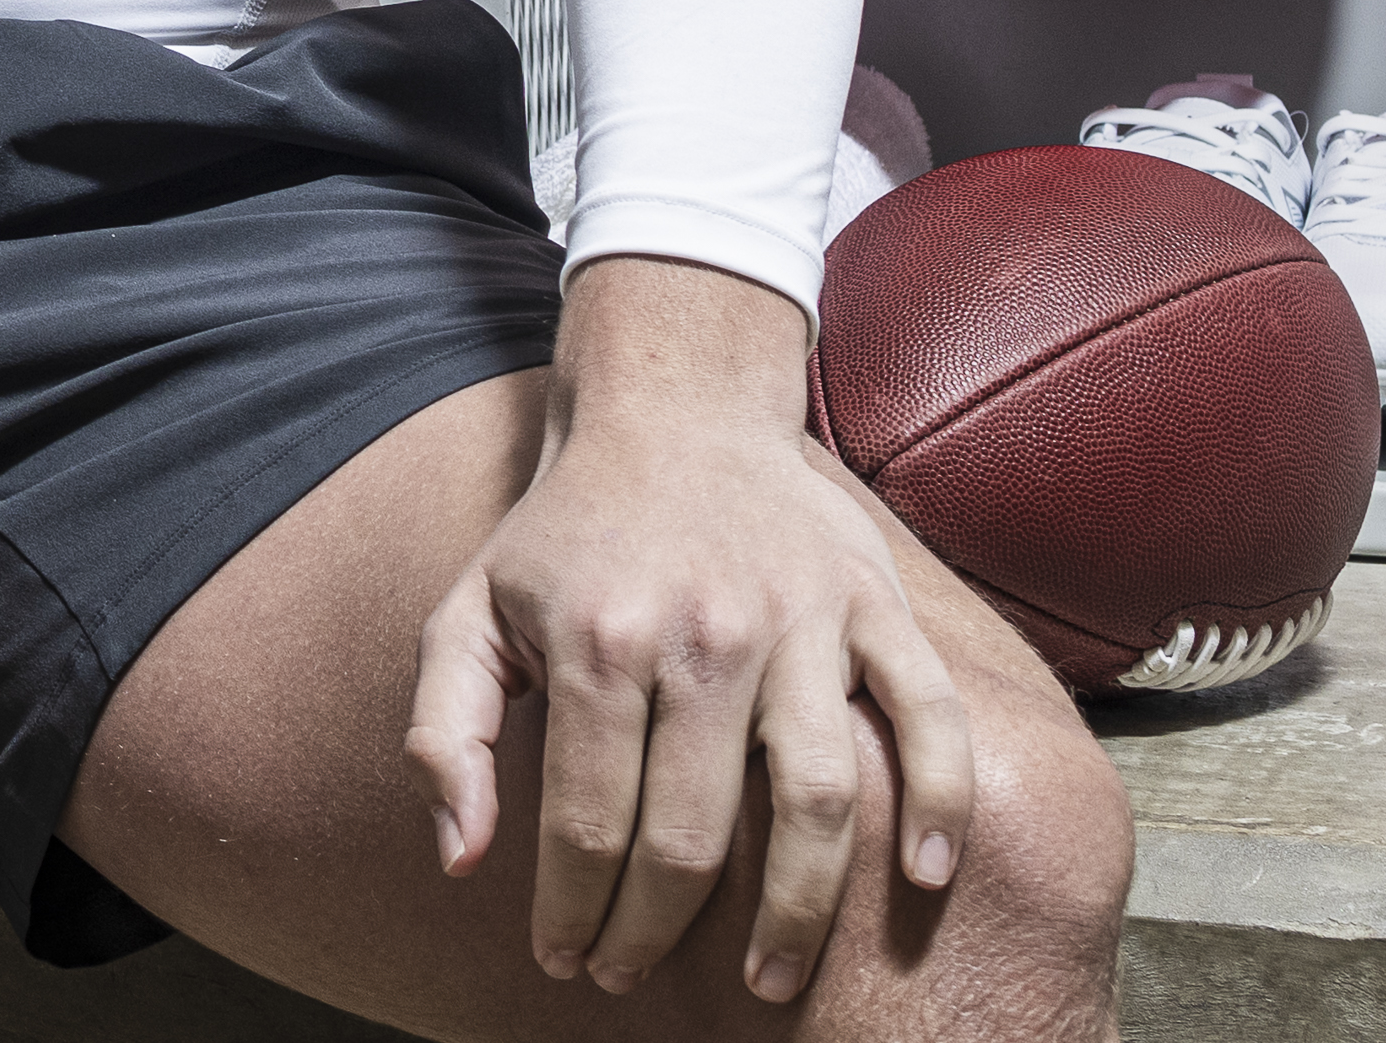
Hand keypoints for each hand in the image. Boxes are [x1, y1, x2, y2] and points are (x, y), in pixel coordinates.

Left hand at [406, 256, 980, 1008]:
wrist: (674, 405)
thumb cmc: (567, 532)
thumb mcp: (469, 609)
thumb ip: (445, 731)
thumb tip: (461, 861)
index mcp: (596, 639)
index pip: (586, 822)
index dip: (574, 911)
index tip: (567, 960)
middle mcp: (702, 633)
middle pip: (690, 832)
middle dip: (656, 929)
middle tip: (635, 975)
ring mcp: (798, 620)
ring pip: (815, 797)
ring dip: (796, 909)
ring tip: (767, 979)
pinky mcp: (872, 603)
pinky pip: (926, 714)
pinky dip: (939, 801)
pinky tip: (923, 879)